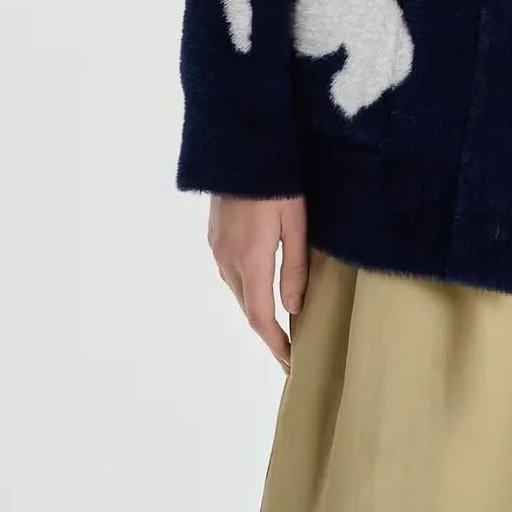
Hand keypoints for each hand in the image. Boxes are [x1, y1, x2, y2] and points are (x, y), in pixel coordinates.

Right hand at [207, 194, 308, 373]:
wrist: (241, 148)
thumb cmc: (278, 183)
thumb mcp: (296, 223)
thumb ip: (295, 267)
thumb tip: (292, 309)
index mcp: (251, 260)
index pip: (260, 315)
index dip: (274, 343)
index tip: (290, 362)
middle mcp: (228, 260)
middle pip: (247, 306)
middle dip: (266, 329)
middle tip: (290, 345)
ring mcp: (217, 248)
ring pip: (237, 289)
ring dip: (256, 307)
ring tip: (279, 319)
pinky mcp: (215, 236)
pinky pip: (230, 271)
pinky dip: (246, 287)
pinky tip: (261, 284)